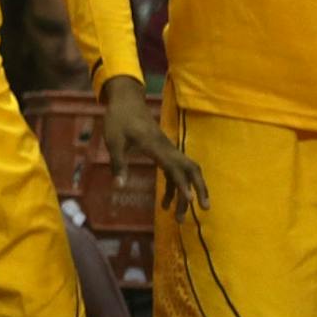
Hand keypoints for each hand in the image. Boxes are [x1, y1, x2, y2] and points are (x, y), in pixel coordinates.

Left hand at [101, 76, 208, 220]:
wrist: (126, 100)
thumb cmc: (118, 119)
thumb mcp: (113, 141)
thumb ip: (118, 164)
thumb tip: (118, 187)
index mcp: (155, 146)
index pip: (175, 167)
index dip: (184, 184)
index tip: (190, 201)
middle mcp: (167, 148)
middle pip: (191, 170)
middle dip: (199, 189)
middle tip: (203, 209)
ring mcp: (167, 149)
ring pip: (185, 172)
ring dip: (185, 193)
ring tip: (179, 217)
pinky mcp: (164, 151)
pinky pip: (174, 171)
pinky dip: (173, 187)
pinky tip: (165, 203)